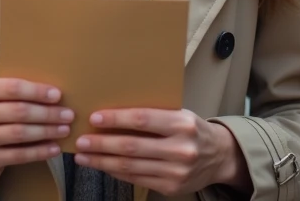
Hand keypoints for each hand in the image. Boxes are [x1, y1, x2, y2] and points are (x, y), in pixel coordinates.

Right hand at [0, 79, 72, 191]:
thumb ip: (16, 94)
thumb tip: (55, 94)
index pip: (12, 87)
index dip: (37, 91)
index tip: (58, 95)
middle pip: (19, 111)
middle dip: (47, 113)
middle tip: (68, 115)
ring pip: (20, 133)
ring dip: (47, 131)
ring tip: (64, 130)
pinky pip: (19, 155)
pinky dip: (39, 151)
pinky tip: (54, 148)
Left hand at [73, 108, 250, 195]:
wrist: (219, 156)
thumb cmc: (192, 129)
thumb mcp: (179, 115)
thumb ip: (153, 115)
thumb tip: (112, 113)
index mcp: (182, 124)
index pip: (143, 120)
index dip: (116, 119)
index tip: (95, 118)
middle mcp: (180, 149)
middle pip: (132, 146)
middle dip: (102, 144)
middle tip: (80, 140)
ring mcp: (176, 171)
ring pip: (131, 166)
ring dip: (103, 161)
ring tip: (83, 156)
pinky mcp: (171, 187)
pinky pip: (136, 179)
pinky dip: (116, 173)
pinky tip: (102, 166)